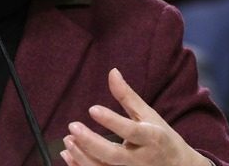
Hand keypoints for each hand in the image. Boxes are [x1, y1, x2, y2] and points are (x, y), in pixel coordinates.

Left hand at [59, 68, 211, 165]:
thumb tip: (112, 71)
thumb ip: (128, 96)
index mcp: (151, 138)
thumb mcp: (149, 115)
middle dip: (91, 143)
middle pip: (114, 155)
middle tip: (72, 127)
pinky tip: (67, 155)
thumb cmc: (160, 138)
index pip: (131, 131)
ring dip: (82, 157)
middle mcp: (141, 160)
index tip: (92, 109)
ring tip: (67, 141)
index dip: (112, 121)